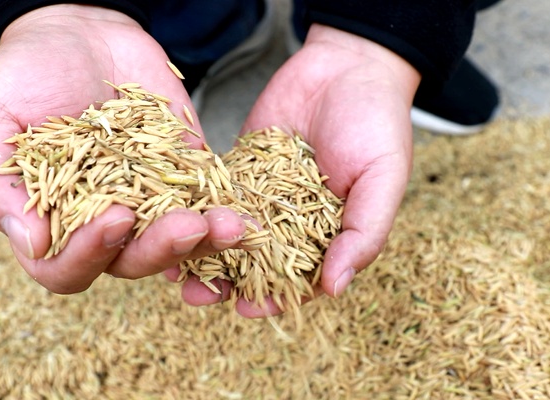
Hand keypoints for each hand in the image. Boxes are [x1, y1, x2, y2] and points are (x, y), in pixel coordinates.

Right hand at [0, 5, 246, 293]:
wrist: (79, 34)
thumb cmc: (24, 76)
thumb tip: (30, 243)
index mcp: (52, 222)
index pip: (66, 269)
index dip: (90, 255)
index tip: (116, 216)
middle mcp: (102, 222)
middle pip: (132, 263)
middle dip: (162, 250)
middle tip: (189, 226)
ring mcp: (149, 202)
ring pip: (178, 243)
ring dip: (207, 241)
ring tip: (232, 225)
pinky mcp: (185, 175)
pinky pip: (208, 203)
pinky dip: (227, 212)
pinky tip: (246, 212)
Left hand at [178, 24, 420, 316]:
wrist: (348, 67)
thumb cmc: (378, 124)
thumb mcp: (382, 180)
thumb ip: (363, 233)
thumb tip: (335, 288)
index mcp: (328, 234)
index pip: (298, 277)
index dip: (274, 297)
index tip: (248, 309)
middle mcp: (291, 221)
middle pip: (254, 262)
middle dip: (226, 282)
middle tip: (198, 296)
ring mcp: (262, 195)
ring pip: (227, 232)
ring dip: (201, 252)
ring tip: (174, 269)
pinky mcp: (238, 167)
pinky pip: (212, 192)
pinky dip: (191, 208)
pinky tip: (166, 219)